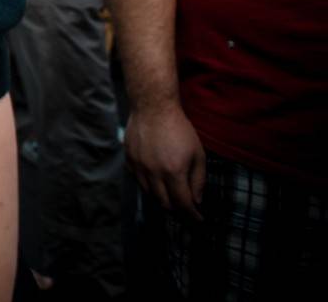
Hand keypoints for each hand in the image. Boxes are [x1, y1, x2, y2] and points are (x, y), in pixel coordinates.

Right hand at [126, 101, 204, 219]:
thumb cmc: (179, 129)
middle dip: (178, 210)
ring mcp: (139, 167)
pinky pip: (138, 181)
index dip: (192, 215)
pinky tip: (156, 180)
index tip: (198, 219)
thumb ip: (199, 179)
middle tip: (186, 209)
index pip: (183, 204)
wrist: (153, 108)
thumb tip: (197, 200)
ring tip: (172, 196)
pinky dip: (149, 185)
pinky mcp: (129, 160)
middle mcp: (154, 173)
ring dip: (162, 199)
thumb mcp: (198, 154)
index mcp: (174, 172)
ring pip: (150, 194)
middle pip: (164, 203)